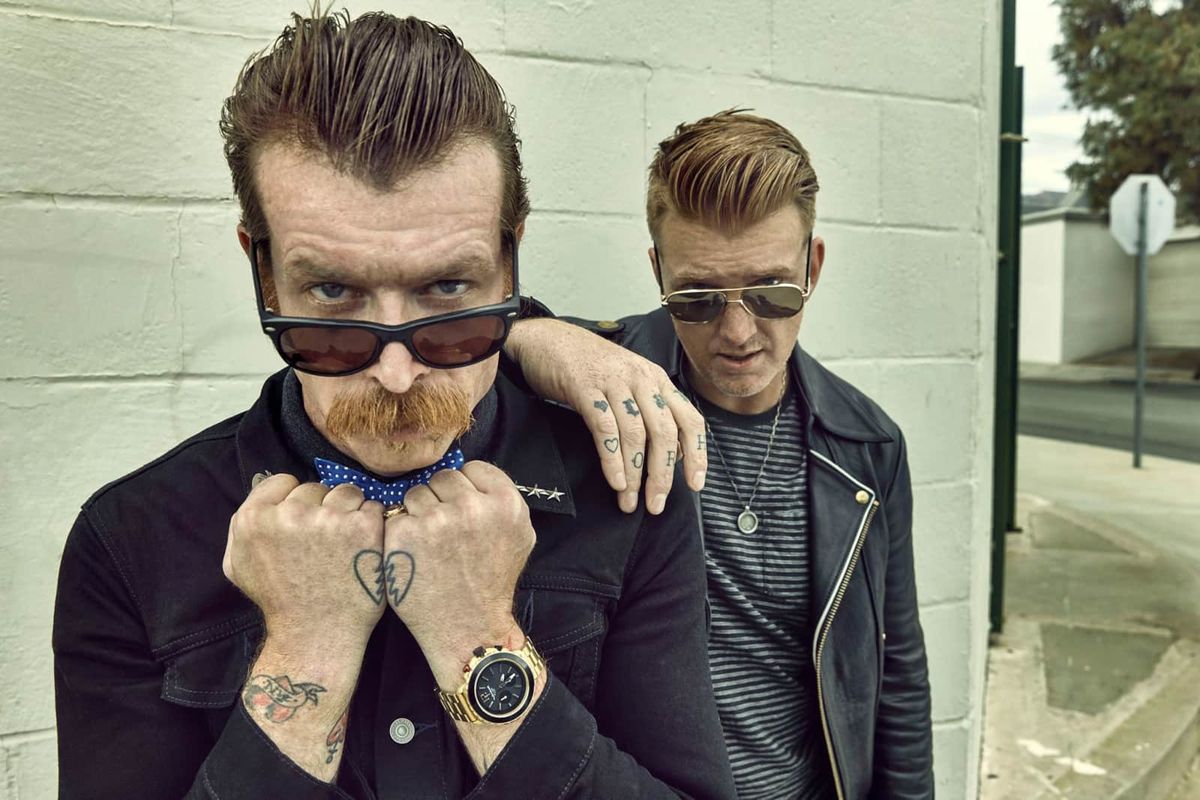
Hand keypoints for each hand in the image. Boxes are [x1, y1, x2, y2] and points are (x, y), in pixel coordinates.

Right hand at [223, 475, 386, 652]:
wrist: (315, 635)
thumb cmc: (279, 602)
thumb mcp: (238, 564)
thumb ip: (242, 525)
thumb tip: (262, 489)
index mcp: (255, 518)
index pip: (283, 482)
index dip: (294, 500)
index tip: (301, 523)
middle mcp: (290, 513)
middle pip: (316, 487)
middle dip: (322, 508)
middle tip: (324, 541)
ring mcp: (328, 519)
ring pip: (347, 492)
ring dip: (350, 512)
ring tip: (346, 544)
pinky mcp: (362, 527)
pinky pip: (374, 508)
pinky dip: (373, 524)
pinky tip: (364, 549)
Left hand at [382, 462, 533, 685]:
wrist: (468, 628)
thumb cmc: (491, 583)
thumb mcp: (519, 535)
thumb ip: (500, 501)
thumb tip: (471, 475)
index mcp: (504, 502)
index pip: (472, 469)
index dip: (465, 488)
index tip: (463, 510)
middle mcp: (472, 506)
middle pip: (443, 478)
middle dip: (441, 500)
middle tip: (445, 531)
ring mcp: (436, 519)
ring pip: (416, 494)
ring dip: (418, 514)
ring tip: (429, 546)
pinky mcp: (404, 534)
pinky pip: (396, 517)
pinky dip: (400, 534)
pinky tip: (412, 556)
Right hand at [506, 318, 707, 513]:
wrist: (546, 339)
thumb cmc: (586, 366)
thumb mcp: (627, 383)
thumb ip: (648, 411)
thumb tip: (669, 454)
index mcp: (657, 380)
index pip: (690, 419)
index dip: (697, 454)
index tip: (695, 484)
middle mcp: (641, 379)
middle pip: (664, 432)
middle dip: (662, 474)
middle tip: (655, 504)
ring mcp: (614, 381)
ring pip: (636, 434)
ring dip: (634, 474)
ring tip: (628, 501)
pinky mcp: (585, 387)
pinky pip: (606, 428)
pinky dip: (612, 458)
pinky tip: (614, 481)